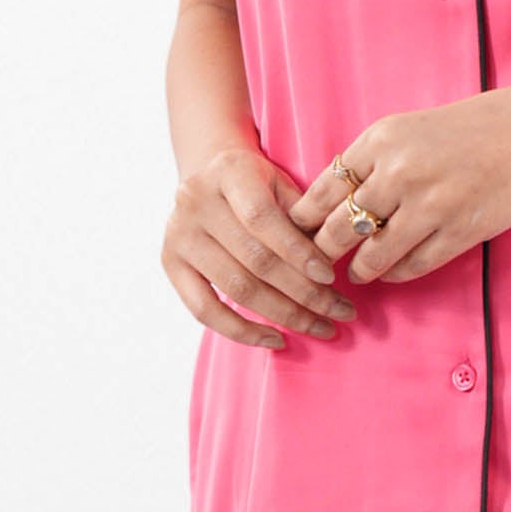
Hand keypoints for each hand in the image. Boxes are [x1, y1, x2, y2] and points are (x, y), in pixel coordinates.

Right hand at [163, 140, 354, 350]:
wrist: (209, 177)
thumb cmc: (257, 184)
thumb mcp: (281, 183)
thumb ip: (302, 215)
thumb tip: (334, 263)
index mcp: (228, 172)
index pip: (262, 219)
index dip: (298, 252)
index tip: (332, 278)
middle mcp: (194, 202)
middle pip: (254, 259)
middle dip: (304, 292)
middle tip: (340, 312)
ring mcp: (178, 235)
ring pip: (235, 288)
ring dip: (284, 315)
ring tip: (320, 327)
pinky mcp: (169, 263)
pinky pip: (203, 310)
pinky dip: (242, 331)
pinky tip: (275, 339)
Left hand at [287, 84, 510, 283]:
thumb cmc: (473, 129)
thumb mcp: (411, 130)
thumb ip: (373, 161)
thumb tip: (332, 202)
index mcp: (381, 140)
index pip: (322, 191)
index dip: (304, 220)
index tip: (298, 234)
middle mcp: (399, 172)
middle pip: (338, 229)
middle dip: (323, 253)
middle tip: (318, 264)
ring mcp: (430, 205)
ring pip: (372, 256)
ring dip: (359, 271)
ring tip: (356, 274)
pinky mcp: (460, 232)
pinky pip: (411, 266)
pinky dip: (396, 274)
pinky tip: (393, 271)